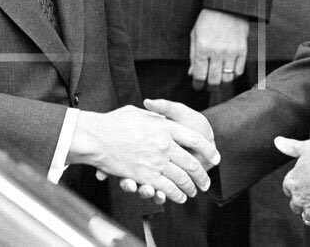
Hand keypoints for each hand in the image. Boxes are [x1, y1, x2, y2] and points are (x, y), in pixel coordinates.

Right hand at [69, 105, 217, 203]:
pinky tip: (180, 197)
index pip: (194, 138)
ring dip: (190, 187)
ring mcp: (155, 161)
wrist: (95, 137)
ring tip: (194, 191)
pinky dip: (176, 195)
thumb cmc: (113, 122)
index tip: (215, 156)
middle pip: (192, 162)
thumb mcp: (138, 112)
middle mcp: (163, 144)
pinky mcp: (145, 176)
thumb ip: (155, 116)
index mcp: (164, 126)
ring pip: (182, 178)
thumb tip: (164, 118)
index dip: (208, 149)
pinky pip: (167, 189)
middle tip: (205, 181)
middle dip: (202, 175)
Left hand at [189, 8, 248, 87]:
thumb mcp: (195, 35)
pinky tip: (228, 71)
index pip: (199, 75)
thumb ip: (193, 55)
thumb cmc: (207, 20)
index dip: (197, 84)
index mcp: (202, 48)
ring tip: (218, 79)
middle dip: (209, 87)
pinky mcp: (242, 51)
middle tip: (208, 86)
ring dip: (222, 82)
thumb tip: (191, 73)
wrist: (227, 7)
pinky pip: (238, 72)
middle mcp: (217, 52)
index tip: (197, 86)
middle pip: (214, 80)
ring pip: (227, 79)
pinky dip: (233, 75)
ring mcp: (231, 52)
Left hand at [275, 136, 309, 232]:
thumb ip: (291, 146)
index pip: (288, 188)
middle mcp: (299, 198)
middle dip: (302, 202)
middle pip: (296, 205)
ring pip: (307, 217)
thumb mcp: (308, 148)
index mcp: (293, 182)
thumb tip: (278, 141)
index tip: (301, 185)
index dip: (294, 187)